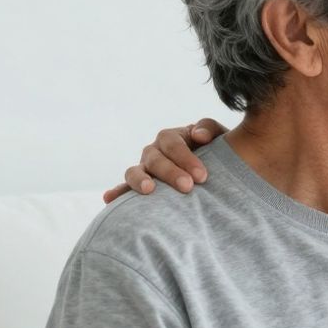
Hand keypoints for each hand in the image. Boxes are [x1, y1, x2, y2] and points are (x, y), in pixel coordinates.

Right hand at [100, 118, 227, 202]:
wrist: (214, 169)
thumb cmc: (216, 151)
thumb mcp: (218, 136)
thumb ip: (208, 128)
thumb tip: (199, 135)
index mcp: (171, 138)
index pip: (173, 144)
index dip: (186, 159)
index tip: (202, 176)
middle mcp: (154, 152)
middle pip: (155, 159)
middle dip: (170, 173)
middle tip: (187, 187)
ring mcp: (144, 169)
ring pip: (134, 171)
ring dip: (139, 181)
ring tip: (149, 190)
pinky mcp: (139, 186)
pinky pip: (124, 189)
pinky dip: (116, 192)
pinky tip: (109, 199)